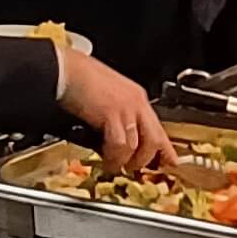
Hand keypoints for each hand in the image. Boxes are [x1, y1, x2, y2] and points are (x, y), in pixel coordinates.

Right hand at [57, 48, 174, 172]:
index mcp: (136, 97)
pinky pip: (119, 144)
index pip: (158, 128)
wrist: (66, 69)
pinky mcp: (111, 113)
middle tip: (133, 168)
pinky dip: (113, 156)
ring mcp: (125, 108)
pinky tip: (106, 159)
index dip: (165, 149)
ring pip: (136, 145)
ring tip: (114, 166)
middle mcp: (135, 102)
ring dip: (125, 161)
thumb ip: (118, 116)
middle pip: (154, 139)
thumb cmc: (80, 81)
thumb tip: (118, 141)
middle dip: (145, 159)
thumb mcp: (109, 97)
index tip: (170, 162)